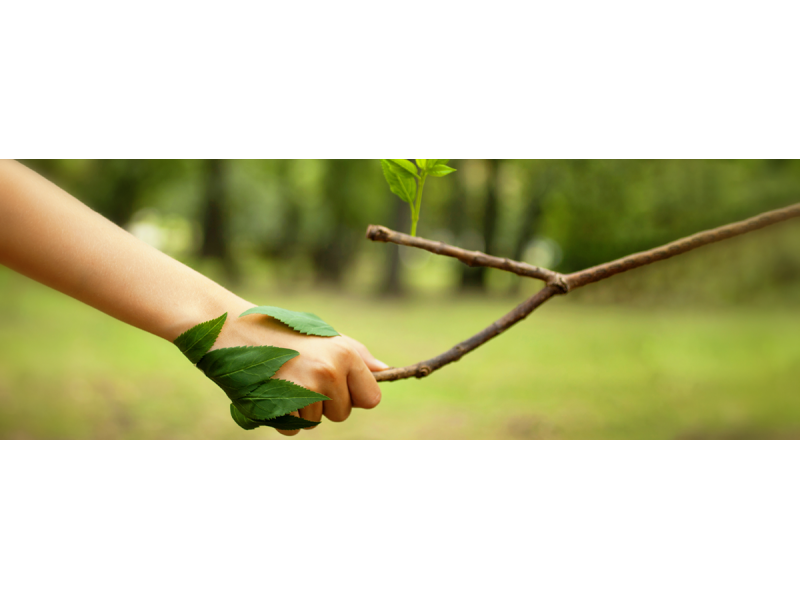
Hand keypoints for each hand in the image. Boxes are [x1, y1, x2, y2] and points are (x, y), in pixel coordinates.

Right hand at [212, 301, 387, 435]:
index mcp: (345, 354)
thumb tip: (386, 371)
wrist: (234, 329)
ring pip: (317, 422)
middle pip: (343, 414)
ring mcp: (305, 390)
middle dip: (327, 403)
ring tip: (284, 379)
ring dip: (303, 409)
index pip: (372, 398)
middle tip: (303, 376)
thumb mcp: (324, 336)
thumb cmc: (283, 332)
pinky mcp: (281, 406)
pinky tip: (272, 391)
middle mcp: (329, 372)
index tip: (339, 385)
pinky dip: (283, 417)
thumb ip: (356, 356)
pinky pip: (294, 428)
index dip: (355, 396)